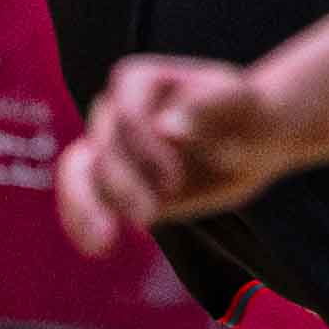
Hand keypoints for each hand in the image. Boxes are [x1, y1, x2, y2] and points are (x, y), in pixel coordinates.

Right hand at [57, 53, 290, 253]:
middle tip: (149, 219)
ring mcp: (111, 147)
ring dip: (85, 207)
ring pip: (77, 173)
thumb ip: (206, 109)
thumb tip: (163, 126)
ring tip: (104, 242)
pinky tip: (98, 247)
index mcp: (141, 81)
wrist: (251, 141)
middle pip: (101, 146)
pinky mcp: (111, 182)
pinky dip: (81, 222)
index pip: (124, 112)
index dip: (141, 149)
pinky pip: (81, 199)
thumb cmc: (246, 113)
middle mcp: (117, 110)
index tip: (174, 182)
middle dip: (121, 185)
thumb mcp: (239, 104)